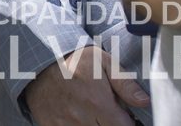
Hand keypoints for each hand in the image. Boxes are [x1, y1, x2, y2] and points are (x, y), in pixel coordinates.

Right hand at [23, 46, 148, 125]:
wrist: (36, 60)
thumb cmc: (74, 60)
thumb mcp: (102, 61)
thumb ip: (124, 82)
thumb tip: (145, 101)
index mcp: (97, 102)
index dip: (128, 123)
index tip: (126, 116)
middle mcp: (81, 117)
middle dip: (111, 123)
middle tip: (107, 113)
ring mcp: (64, 124)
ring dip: (95, 125)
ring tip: (94, 114)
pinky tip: (79, 118)